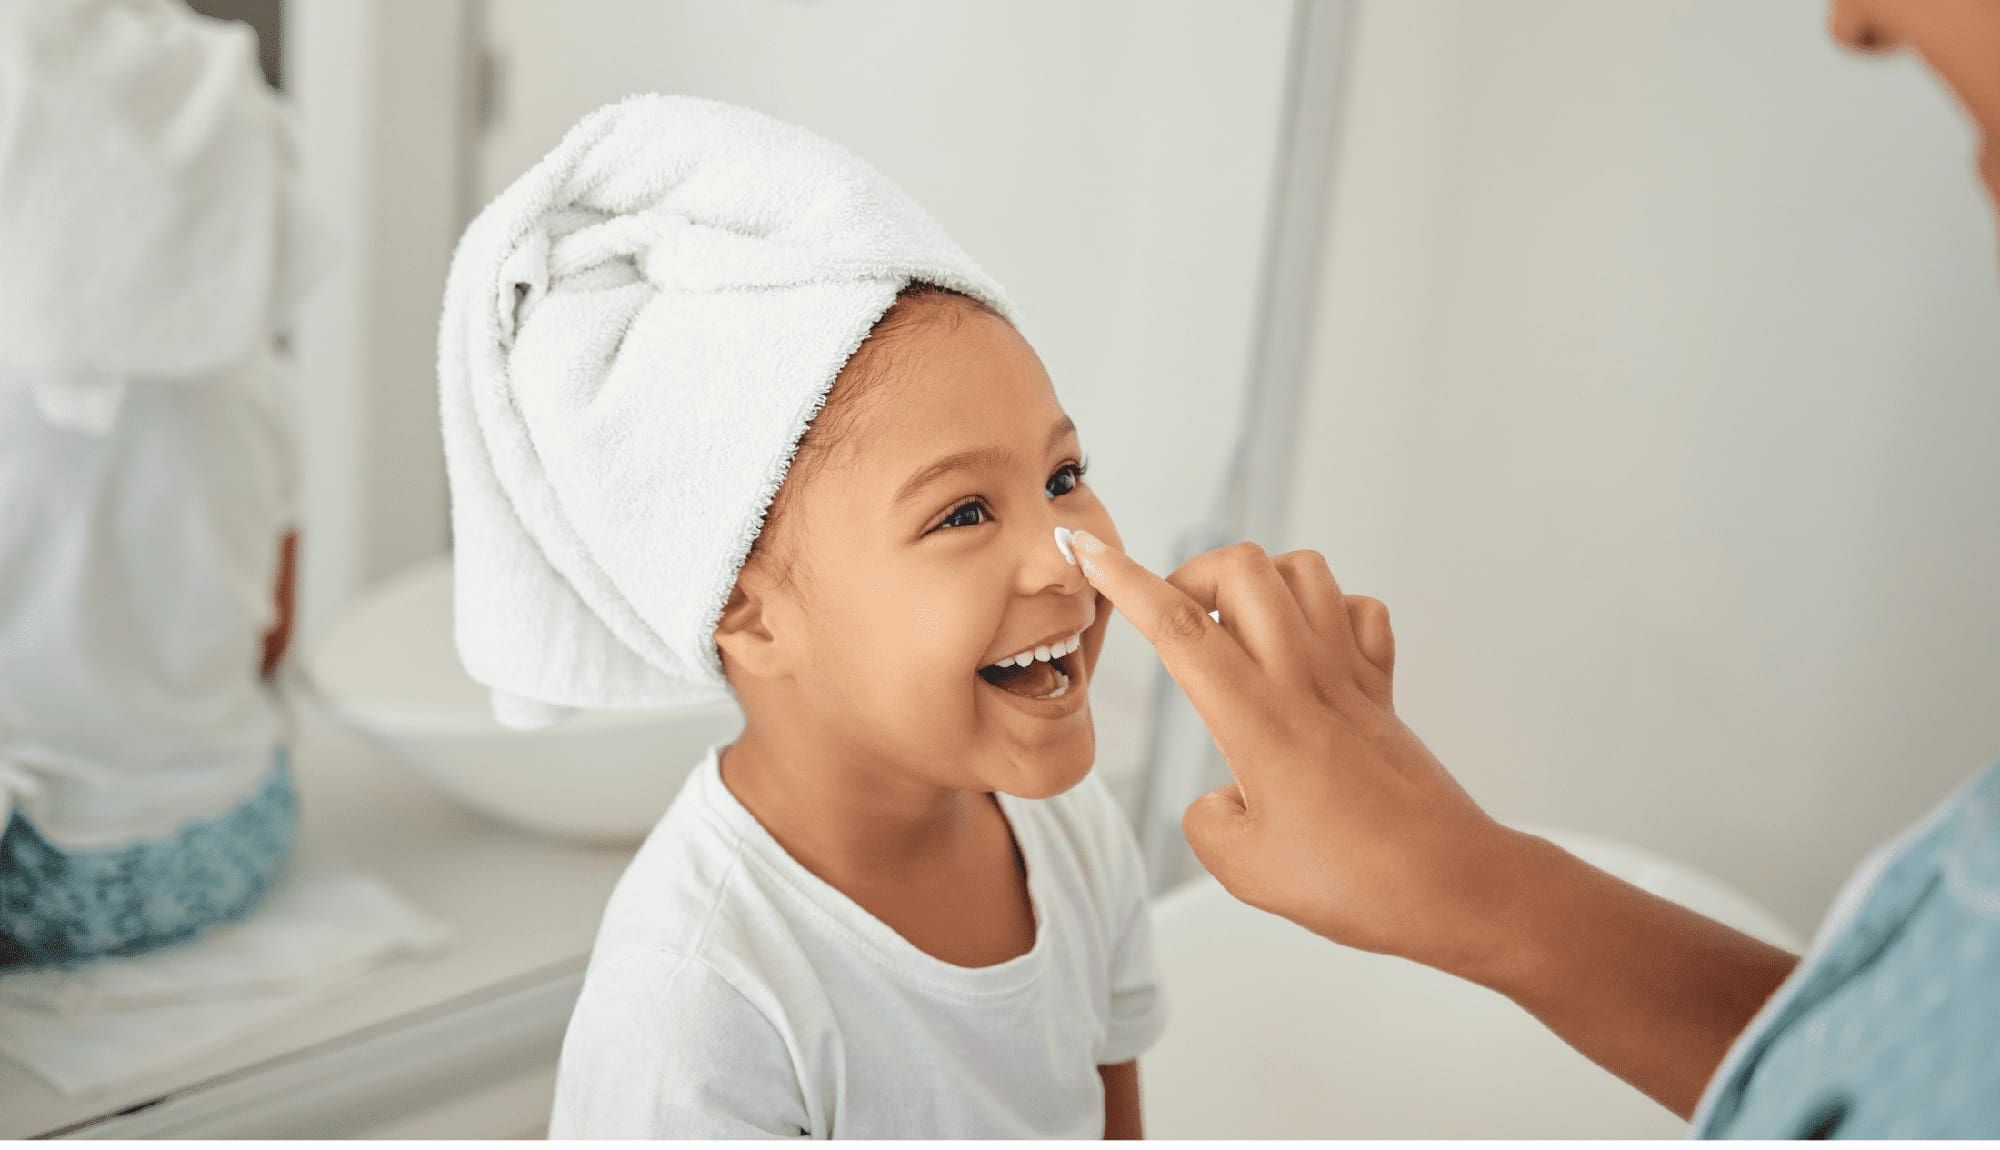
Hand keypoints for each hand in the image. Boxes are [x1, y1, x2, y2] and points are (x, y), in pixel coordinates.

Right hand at [1070, 532, 1524, 973]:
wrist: (1453, 883)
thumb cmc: (1354, 882)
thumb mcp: (1241, 867)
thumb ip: (1206, 820)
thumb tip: (1224, 795)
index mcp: (1256, 718)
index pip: (1178, 627)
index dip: (1125, 582)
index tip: (1090, 552)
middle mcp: (1304, 679)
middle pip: (1242, 569)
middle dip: (1192, 573)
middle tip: (1177, 621)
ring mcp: (1351, 677)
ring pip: (1304, 571)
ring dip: (1259, 581)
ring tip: (1239, 630)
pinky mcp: (1384, 690)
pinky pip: (1358, 613)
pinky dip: (1328, 613)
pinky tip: (1309, 652)